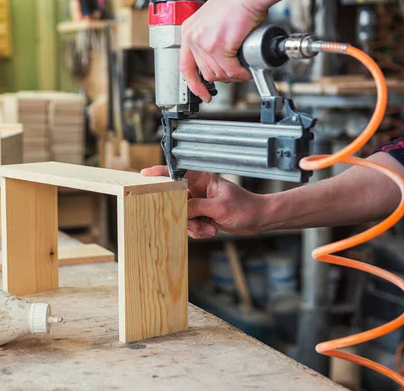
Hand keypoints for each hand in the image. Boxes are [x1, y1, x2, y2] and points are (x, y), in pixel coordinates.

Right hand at [141, 166, 267, 238]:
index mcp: (202, 179)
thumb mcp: (219, 207)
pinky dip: (198, 230)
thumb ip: (197, 207)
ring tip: (210, 227)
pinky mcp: (201, 214)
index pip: (177, 173)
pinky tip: (211, 229)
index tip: (145, 176)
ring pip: (182, 215)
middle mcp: (198, 189)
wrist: (258, 220)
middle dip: (184, 215)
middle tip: (195, 221)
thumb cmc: (245, 207)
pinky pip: (189, 224)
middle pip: (175, 200)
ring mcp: (199, 203)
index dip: (160, 173)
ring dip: (194, 226)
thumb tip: (180, 210)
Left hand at [180, 0, 294, 101]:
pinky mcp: (220, 46)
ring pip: (218, 73)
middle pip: (205, 73)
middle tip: (234, 76)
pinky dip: (240, 74)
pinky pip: (231, 70)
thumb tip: (217, 61)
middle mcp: (193, 38)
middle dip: (222, 78)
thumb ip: (209, 40)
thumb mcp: (211, 22)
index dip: (194, 84)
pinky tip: (246, 71)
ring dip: (232, 77)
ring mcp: (205, 43)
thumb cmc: (235, 2)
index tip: (201, 94)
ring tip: (242, 72)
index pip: (185, 67)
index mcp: (188, 32)